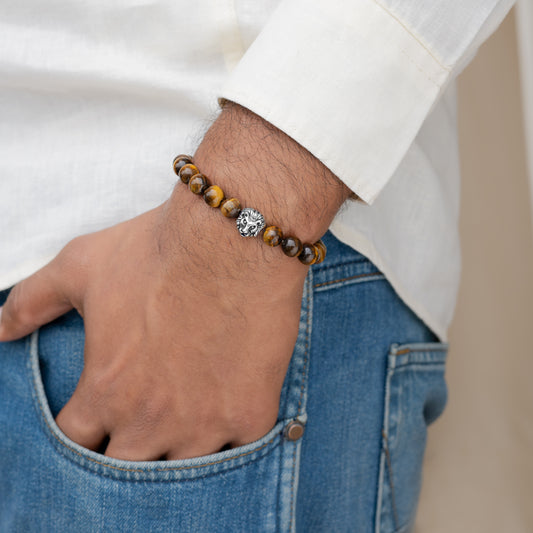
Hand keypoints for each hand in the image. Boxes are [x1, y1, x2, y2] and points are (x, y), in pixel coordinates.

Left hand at [0, 200, 306, 459]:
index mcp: (105, 392)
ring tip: (194, 410)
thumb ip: (33, 301)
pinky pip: (239, 448)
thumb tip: (0, 330)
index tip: (104, 413)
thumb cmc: (158, 253)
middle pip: (128, 467)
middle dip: (132, 446)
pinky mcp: (251, 416)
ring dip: (185, 442)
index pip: (77, 441)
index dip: (89, 427)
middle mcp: (150, 421)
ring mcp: (205, 425)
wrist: (234, 242)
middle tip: (151, 413)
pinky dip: (235, 431)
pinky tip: (234, 401)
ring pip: (184, 468)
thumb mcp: (82, 266)